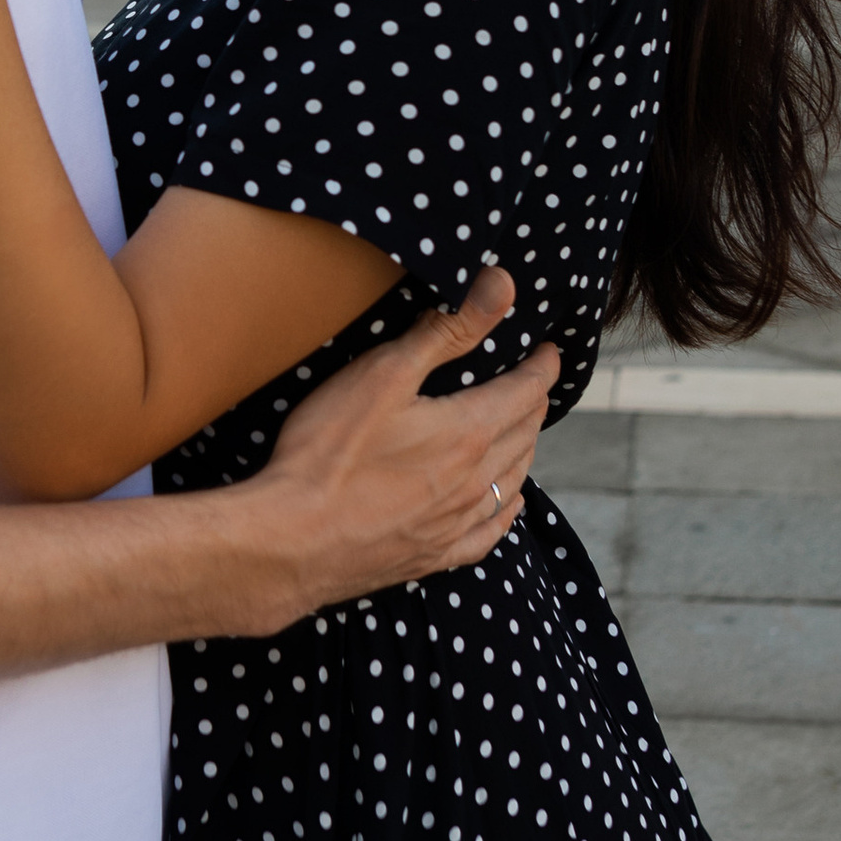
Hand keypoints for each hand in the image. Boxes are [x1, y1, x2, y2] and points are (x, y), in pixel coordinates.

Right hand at [252, 269, 557, 613]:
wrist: (291, 542)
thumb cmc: (329, 452)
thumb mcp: (384, 373)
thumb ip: (447, 329)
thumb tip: (502, 285)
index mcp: (469, 431)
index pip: (526, 391)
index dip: (542, 367)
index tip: (549, 352)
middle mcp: (475, 480)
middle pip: (524, 434)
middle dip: (533, 403)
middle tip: (533, 384)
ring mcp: (456, 523)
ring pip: (513, 481)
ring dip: (524, 450)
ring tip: (523, 432)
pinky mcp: (433, 556)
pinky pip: (490, 532)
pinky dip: (507, 510)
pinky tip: (508, 504)